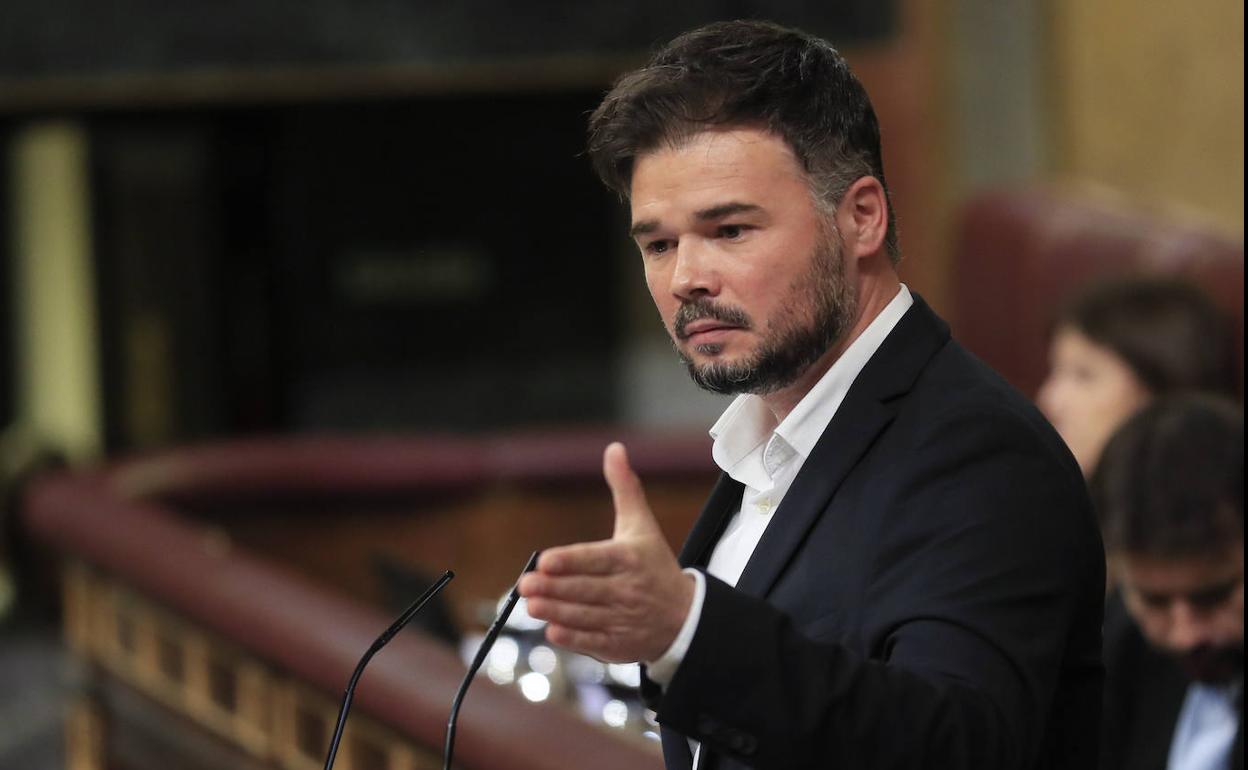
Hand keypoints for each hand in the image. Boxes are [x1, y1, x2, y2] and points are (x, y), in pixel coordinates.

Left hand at [517, 442, 694, 662]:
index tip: (546, 561)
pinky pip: (592, 641)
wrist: (685, 616)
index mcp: (630, 558)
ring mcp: (623, 619)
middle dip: (554, 588)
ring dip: (556, 611)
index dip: (570, 561)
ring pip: (585, 615)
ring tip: (531, 605)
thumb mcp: (642, 525)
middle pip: (586, 589)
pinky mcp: (619, 644)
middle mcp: (628, 589)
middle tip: (525, 584)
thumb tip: (614, 449)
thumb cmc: (654, 565)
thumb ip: (625, 488)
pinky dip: (571, 637)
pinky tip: (551, 630)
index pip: (596, 559)